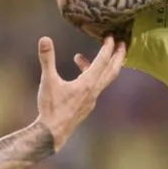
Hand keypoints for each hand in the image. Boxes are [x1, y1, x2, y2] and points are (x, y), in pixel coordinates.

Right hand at [36, 36, 125, 150]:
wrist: (52, 132)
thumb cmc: (51, 107)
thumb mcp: (47, 81)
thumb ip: (47, 59)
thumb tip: (44, 39)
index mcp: (87, 84)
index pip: (102, 61)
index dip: (107, 47)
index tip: (111, 36)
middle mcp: (94, 91)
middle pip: (112, 71)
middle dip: (118, 56)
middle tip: (123, 43)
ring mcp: (91, 99)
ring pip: (102, 79)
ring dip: (99, 67)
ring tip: (79, 58)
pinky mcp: (86, 105)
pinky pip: (94, 87)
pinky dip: (89, 77)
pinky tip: (74, 77)